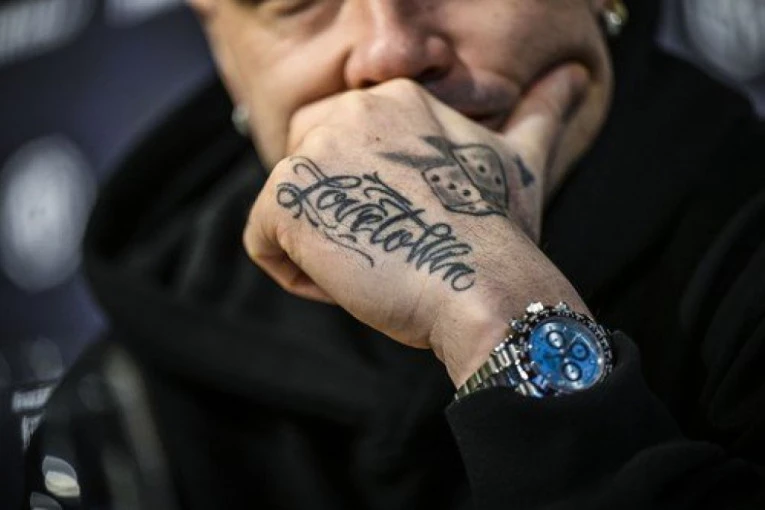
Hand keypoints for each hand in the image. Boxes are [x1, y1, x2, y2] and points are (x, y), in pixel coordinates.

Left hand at [244, 65, 590, 385]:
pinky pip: (263, 241)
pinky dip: (299, 276)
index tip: (412, 228)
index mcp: (395, 99)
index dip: (373, 201)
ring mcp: (315, 151)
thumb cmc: (500, 233)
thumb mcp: (520, 160)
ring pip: (291, 211)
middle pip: (314, 178)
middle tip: (393, 248)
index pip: (347, 155)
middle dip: (342, 220)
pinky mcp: (287, 197)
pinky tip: (348, 281)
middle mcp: (350, 110)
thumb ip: (542, 111)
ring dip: (324, 249)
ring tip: (376, 265)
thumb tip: (577, 76)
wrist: (485, 285)